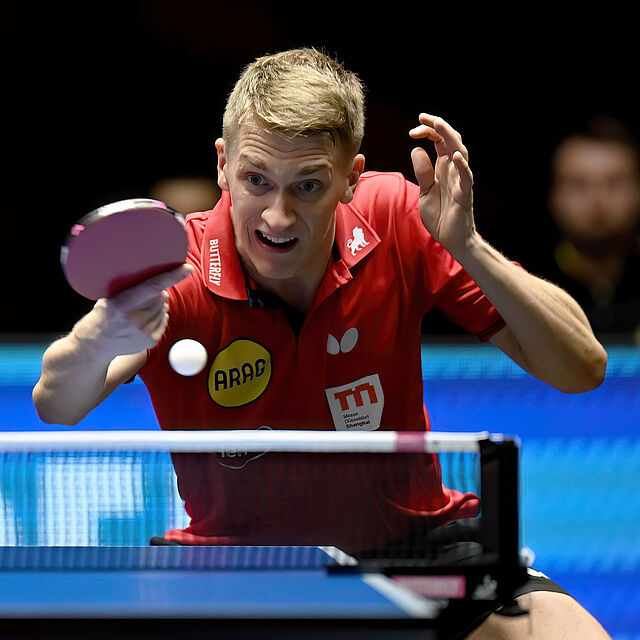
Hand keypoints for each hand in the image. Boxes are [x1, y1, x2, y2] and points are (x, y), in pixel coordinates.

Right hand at [72, 264, 192, 360]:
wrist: (95, 346)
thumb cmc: (102, 316)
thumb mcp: (107, 298)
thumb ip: (126, 287)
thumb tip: (148, 271)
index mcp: (123, 304)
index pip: (152, 286)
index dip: (171, 276)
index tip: (186, 269)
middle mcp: (135, 319)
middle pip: (161, 296)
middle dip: (157, 292)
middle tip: (144, 294)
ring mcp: (144, 332)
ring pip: (164, 308)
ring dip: (158, 304)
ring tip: (141, 308)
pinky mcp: (151, 341)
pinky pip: (164, 319)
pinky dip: (159, 315)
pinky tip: (145, 317)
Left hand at [409, 114, 474, 257]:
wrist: (451, 239)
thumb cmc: (440, 215)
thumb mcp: (424, 191)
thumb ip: (422, 172)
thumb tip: (416, 150)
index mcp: (443, 168)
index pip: (439, 141)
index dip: (428, 132)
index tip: (413, 130)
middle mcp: (454, 170)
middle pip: (450, 140)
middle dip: (437, 126)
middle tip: (422, 117)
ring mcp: (460, 180)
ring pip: (460, 152)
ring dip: (450, 137)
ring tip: (439, 125)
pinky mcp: (464, 194)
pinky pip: (466, 177)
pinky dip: (462, 166)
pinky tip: (455, 156)